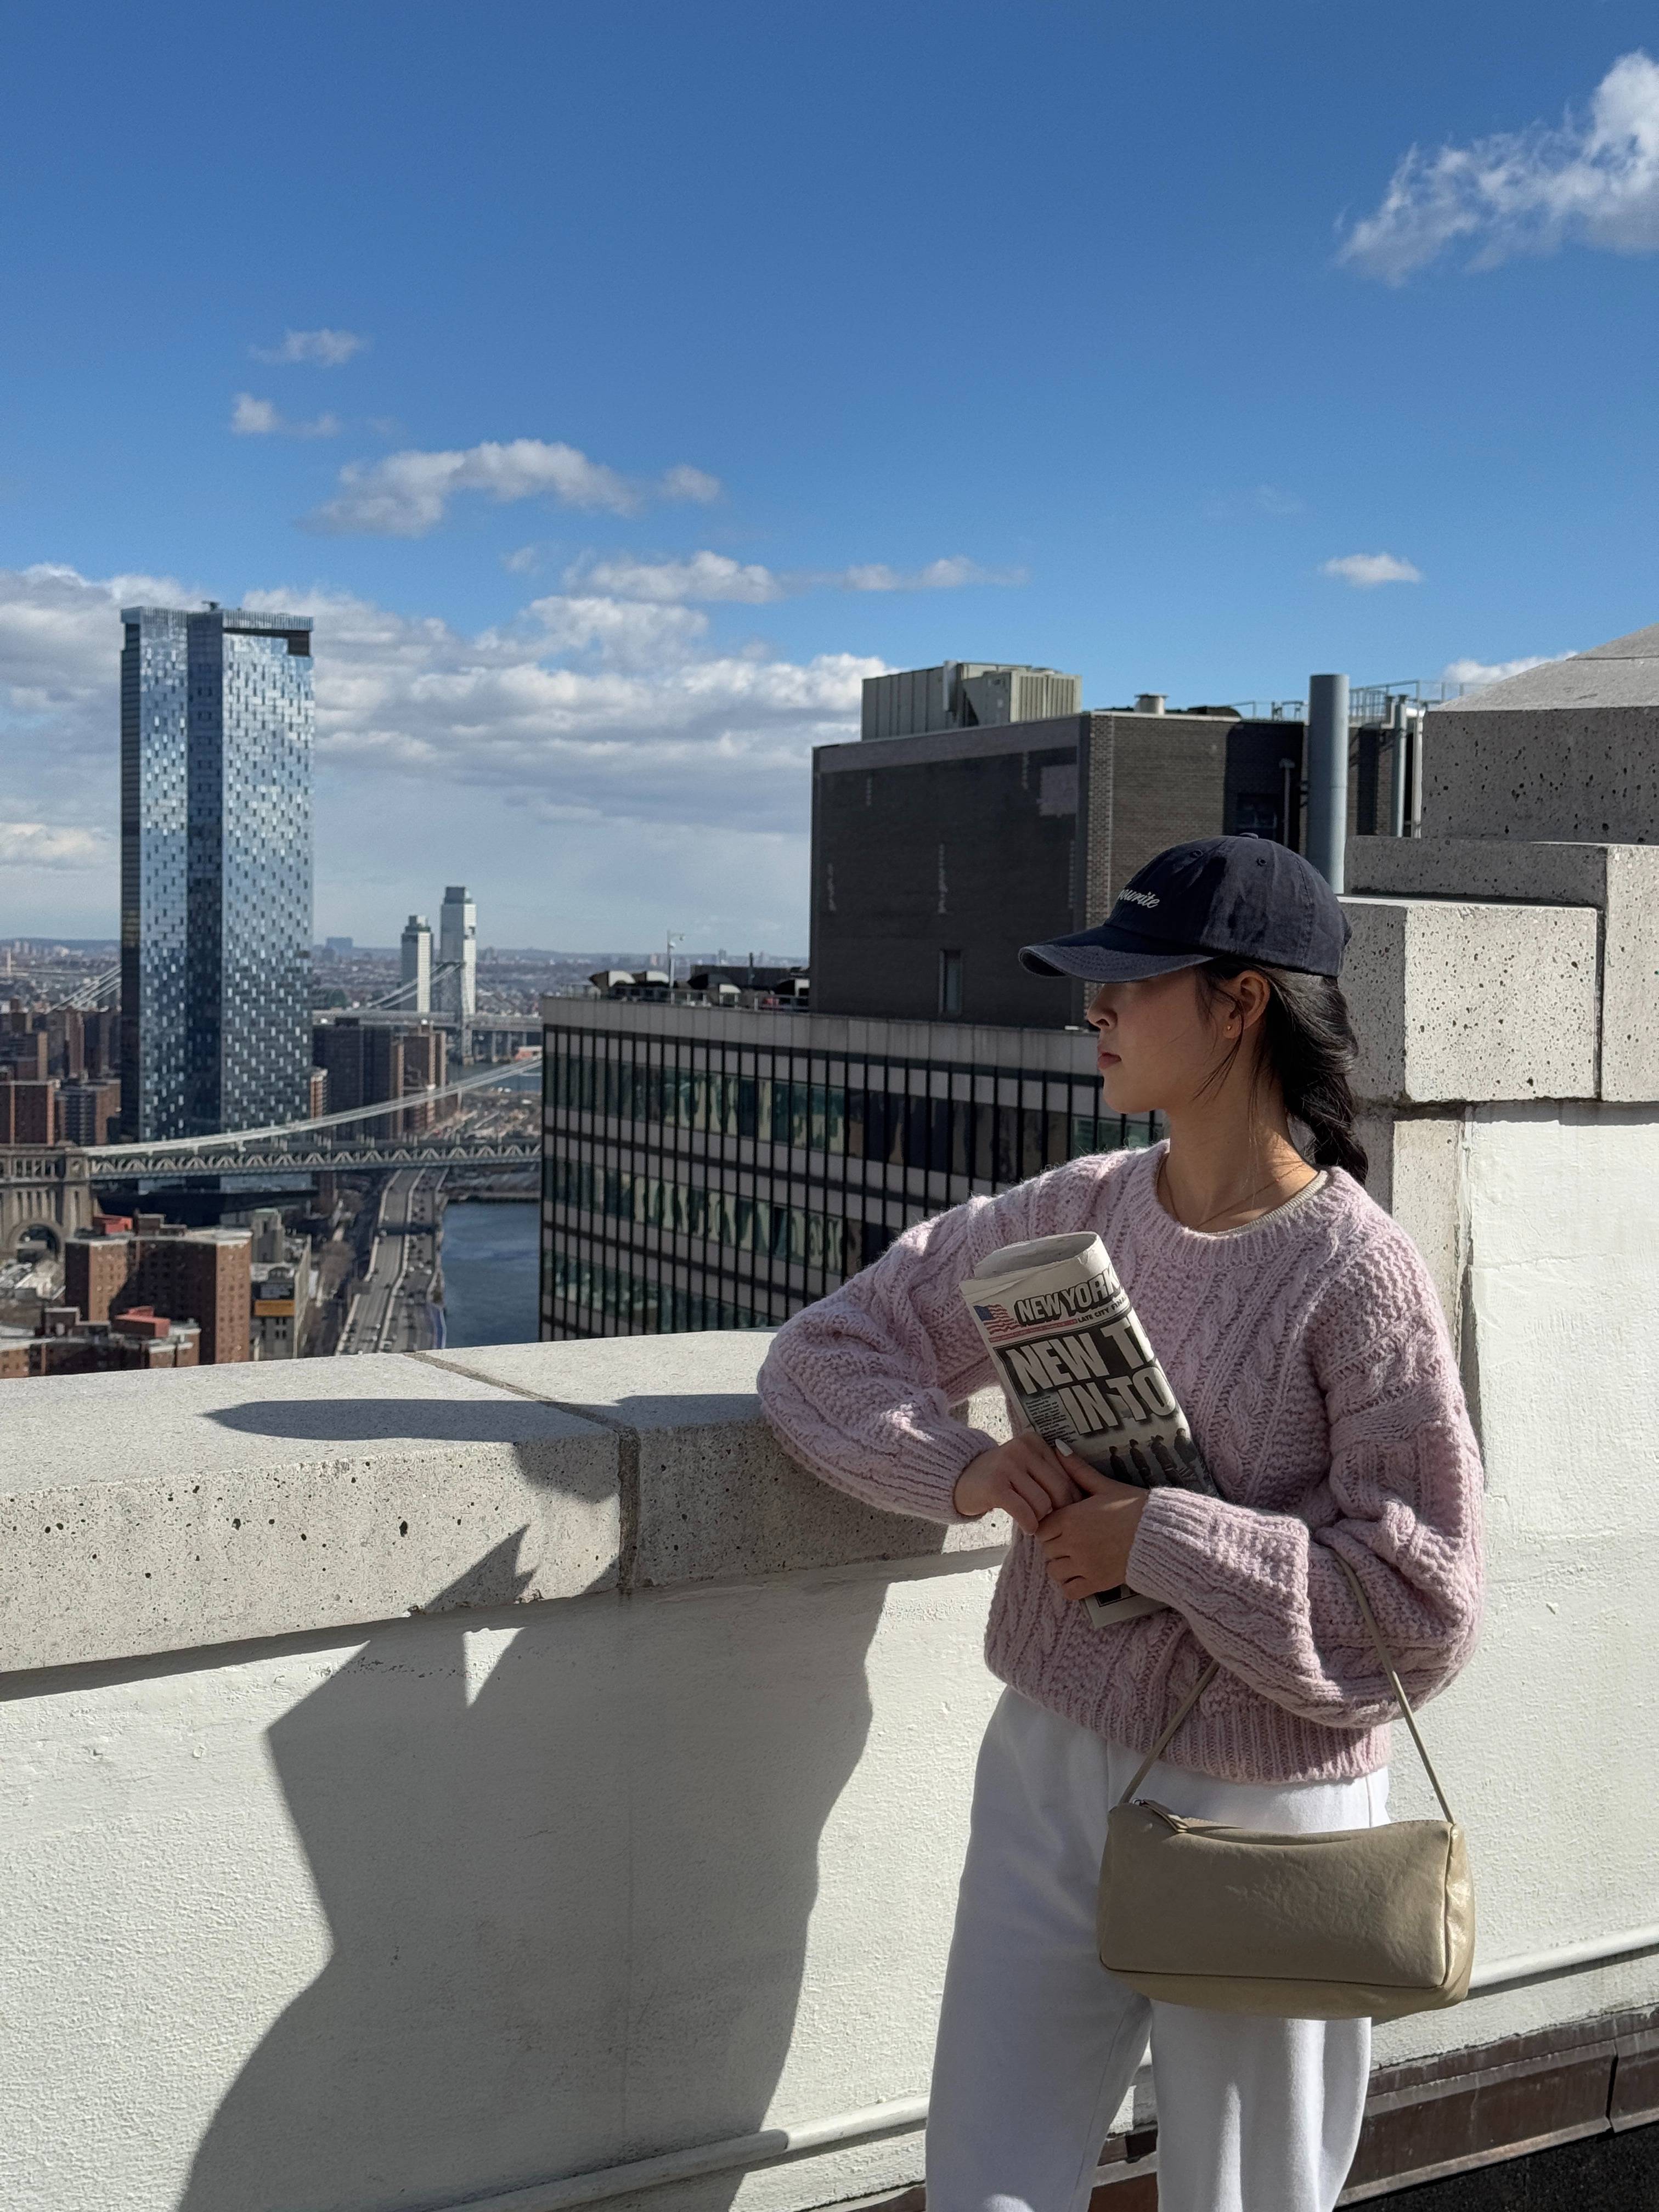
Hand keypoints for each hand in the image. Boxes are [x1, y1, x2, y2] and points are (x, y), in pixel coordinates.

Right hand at [953, 1434, 1080, 1534]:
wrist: (960, 1479)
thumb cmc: (1002, 1477)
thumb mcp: (1027, 1467)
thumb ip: (1051, 1474)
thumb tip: (1084, 1499)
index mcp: (1035, 1441)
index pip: (1067, 1475)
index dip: (1072, 1500)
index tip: (1068, 1514)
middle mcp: (1022, 1448)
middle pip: (1059, 1490)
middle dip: (1059, 1512)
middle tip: (1053, 1524)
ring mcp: (1007, 1464)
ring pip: (1043, 1503)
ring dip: (1042, 1520)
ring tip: (1035, 1522)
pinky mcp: (994, 1485)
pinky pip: (1024, 1512)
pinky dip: (1029, 1524)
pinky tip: (1027, 1528)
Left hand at [1037, 1460, 1148, 1598]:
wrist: (1162, 1534)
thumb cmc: (1135, 1507)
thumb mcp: (1105, 1486)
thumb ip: (1079, 1470)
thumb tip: (1058, 1447)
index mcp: (1071, 1518)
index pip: (1041, 1528)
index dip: (1050, 1527)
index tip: (1062, 1526)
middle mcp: (1072, 1543)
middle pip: (1046, 1550)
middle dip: (1055, 1546)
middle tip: (1071, 1541)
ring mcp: (1084, 1565)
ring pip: (1054, 1571)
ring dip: (1061, 1566)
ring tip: (1076, 1558)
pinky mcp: (1097, 1583)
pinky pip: (1070, 1591)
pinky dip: (1071, 1586)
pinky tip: (1081, 1575)